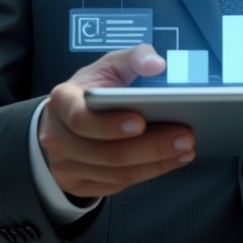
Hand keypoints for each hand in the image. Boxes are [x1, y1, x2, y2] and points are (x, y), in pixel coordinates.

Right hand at [38, 45, 194, 202]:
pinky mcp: (78, 184)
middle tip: (185, 137)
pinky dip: (149, 173)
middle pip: (105, 153)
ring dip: (156, 163)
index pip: (80, 118)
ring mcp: (65, 165)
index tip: (141, 122)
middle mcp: (57, 137)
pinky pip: (118, 184)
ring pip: (116, 173)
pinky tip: (172, 160)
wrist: (66, 119)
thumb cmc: (92, 88)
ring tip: (186, 149)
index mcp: (62, 101)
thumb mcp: (110, 65)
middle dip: (150, 147)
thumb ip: (135, 57)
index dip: (110, 124)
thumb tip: (156, 64)